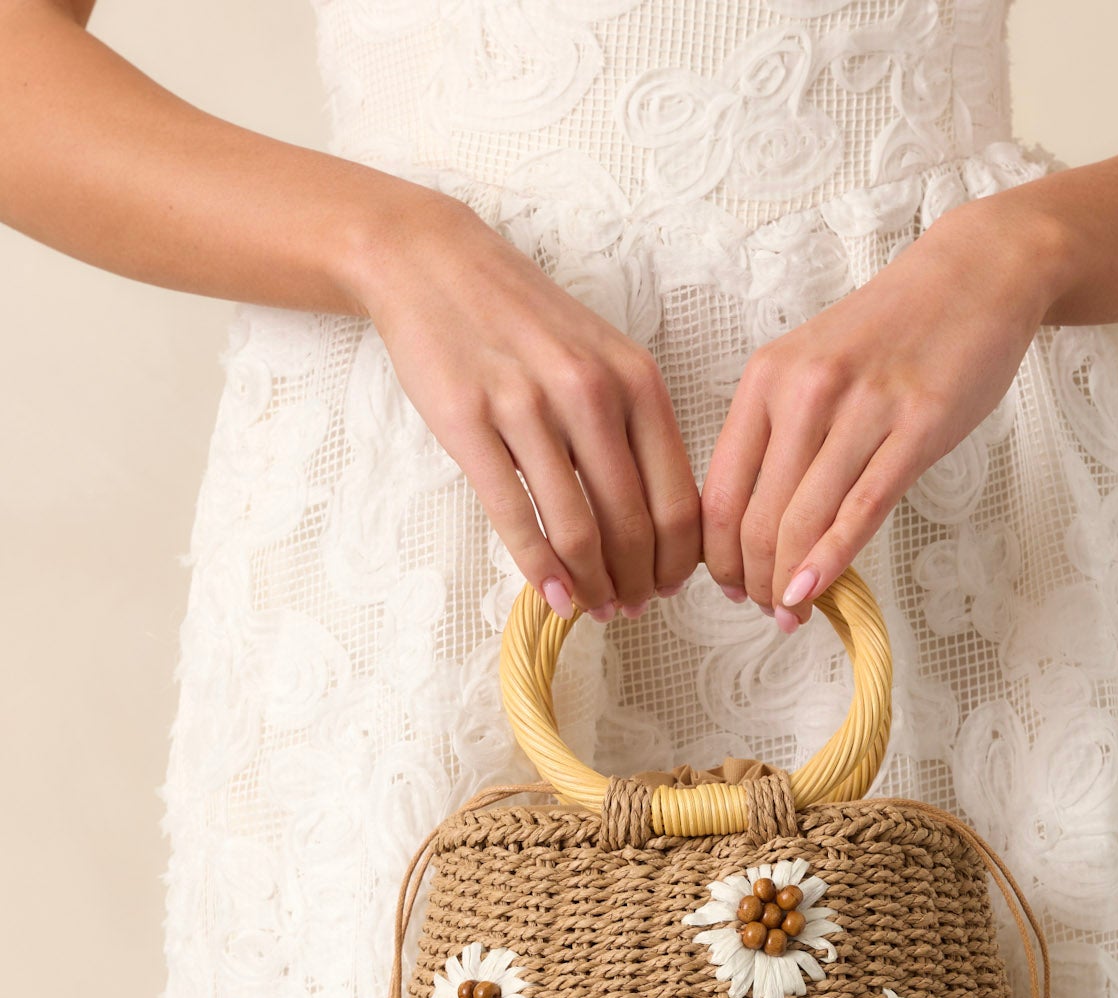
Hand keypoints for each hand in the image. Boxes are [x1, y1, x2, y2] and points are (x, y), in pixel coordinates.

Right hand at [353, 191, 700, 620]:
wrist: (434, 262)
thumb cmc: (523, 321)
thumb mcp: (600, 359)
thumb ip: (632, 429)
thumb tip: (656, 523)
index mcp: (637, 380)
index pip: (677, 496)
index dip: (677, 558)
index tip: (669, 587)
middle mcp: (592, 392)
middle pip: (634, 522)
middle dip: (637, 581)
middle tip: (629, 608)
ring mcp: (529, 406)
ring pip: (579, 526)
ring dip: (591, 583)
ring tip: (593, 607)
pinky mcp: (470, 422)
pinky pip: (515, 515)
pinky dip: (540, 568)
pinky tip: (554, 596)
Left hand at [700, 199, 1070, 629]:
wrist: (975, 276)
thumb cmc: (893, 333)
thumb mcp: (812, 370)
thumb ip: (781, 437)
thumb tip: (753, 525)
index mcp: (766, 379)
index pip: (720, 491)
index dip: (717, 556)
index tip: (728, 586)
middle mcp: (804, 391)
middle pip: (757, 517)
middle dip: (753, 580)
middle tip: (764, 609)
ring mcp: (862, 408)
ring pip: (804, 521)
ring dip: (790, 583)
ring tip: (791, 611)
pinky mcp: (917, 426)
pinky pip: (861, 510)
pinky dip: (830, 562)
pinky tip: (813, 595)